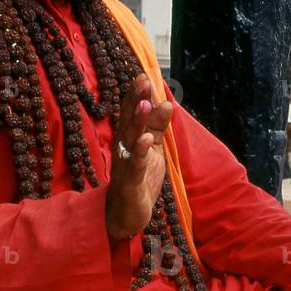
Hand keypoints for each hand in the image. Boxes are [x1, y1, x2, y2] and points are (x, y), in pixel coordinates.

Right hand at [105, 73, 172, 240]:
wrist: (125, 215)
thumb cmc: (138, 179)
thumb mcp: (152, 149)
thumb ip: (157, 127)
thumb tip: (166, 103)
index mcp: (129, 138)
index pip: (131, 112)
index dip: (136, 95)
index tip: (143, 76)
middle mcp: (123, 148)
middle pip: (128, 120)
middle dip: (135, 101)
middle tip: (143, 81)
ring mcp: (125, 164)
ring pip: (130, 139)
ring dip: (137, 121)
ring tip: (146, 104)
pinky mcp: (130, 182)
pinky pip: (135, 165)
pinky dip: (140, 152)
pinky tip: (146, 139)